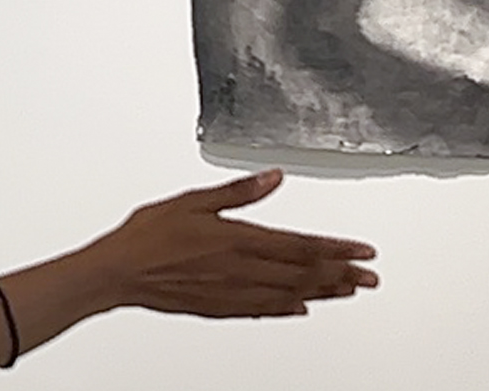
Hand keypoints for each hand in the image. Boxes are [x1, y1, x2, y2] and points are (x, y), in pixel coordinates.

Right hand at [87, 169, 377, 317]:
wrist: (118, 273)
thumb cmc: (148, 235)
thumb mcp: (192, 199)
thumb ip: (237, 191)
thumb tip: (272, 177)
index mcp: (238, 239)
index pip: (301, 246)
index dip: (337, 249)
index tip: (364, 251)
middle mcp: (242, 270)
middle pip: (303, 274)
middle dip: (342, 274)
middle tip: (370, 277)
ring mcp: (232, 292)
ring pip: (290, 294)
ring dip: (323, 292)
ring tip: (348, 290)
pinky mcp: (219, 307)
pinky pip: (263, 310)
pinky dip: (287, 309)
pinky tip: (300, 308)